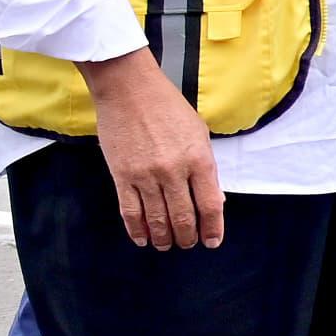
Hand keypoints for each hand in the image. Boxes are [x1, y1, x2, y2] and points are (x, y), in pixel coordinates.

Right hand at [81, 49, 223, 249]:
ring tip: (166, 245)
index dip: (213, 229)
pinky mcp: (121, 175)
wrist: (129, 90)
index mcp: (199, 159)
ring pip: (157, 219)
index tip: (212, 241)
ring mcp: (146, 175)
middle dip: (187, 237)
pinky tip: (142, 239)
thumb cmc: (168, 108)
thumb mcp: (199, 134)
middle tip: (188, 244)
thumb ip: (207, 168)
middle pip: (183, 217)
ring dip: (163, 237)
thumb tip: (214, 201)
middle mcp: (174, 171)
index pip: (210, 205)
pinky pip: (129, 211)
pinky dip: (137, 229)